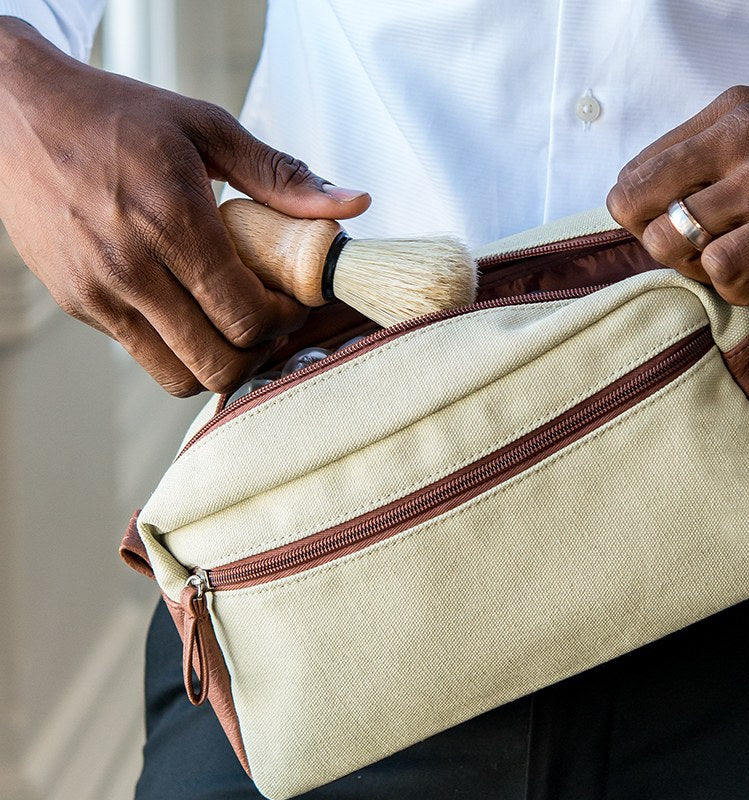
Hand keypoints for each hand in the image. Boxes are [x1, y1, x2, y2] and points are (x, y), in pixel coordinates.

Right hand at [0, 17, 370, 394]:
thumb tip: (353, 205)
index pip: (247, 316)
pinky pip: (145, 356)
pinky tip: (193, 313)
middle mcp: (130, 266)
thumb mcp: (207, 129)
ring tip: (235, 326)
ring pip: (181, 376)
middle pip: (219, 363)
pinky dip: (180, 350)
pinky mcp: (80, 305)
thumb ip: (282, 177)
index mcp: (170, 220)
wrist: (15, 111)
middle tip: (272, 323)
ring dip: (221, 363)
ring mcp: (99, 293)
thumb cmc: (116, 116)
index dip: (286, 321)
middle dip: (260, 353)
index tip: (295, 302)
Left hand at [607, 86, 748, 304]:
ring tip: (746, 271)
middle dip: (660, 246)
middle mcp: (747, 130)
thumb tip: (645, 215)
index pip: (634, 173)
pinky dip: (736, 292)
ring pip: (670, 236)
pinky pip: (720, 267)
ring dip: (700, 272)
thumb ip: (713, 171)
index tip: (698, 236)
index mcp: (733, 112)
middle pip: (634, 202)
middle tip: (708, 259)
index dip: (651, 221)